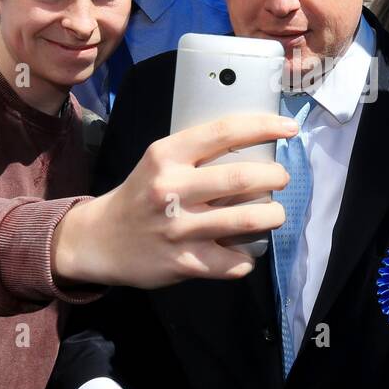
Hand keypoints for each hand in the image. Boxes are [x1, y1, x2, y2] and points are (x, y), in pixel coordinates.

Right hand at [52, 113, 295, 287]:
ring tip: (275, 214)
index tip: (289, 128)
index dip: (264, 126)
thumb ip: (198, 154)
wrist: (100, 240)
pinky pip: (233, 262)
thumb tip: (257, 146)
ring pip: (246, 221)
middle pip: (242, 178)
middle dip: (275, 177)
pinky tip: (242, 251)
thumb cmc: (141, 194)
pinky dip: (246, 258)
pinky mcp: (184, 262)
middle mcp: (171, 189)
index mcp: (167, 155)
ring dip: (272, 216)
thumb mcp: (160, 162)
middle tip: (281, 178)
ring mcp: (178, 229)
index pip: (224, 131)